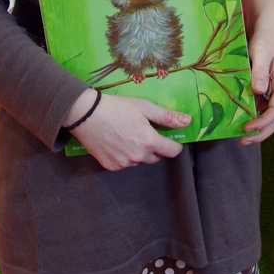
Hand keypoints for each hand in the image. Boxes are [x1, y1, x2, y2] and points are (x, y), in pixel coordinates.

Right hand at [69, 92, 188, 170]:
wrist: (86, 114)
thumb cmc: (117, 107)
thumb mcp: (144, 107)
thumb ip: (167, 116)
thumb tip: (187, 121)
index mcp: (149, 141)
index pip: (172, 151)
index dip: (173, 144)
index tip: (168, 138)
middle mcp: (138, 156)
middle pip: (156, 157)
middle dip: (154, 146)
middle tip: (143, 131)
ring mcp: (123, 163)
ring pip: (139, 160)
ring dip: (139, 152)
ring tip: (127, 134)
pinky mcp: (111, 166)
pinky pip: (125, 164)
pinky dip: (124, 155)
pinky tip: (117, 142)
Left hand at [241, 25, 273, 145]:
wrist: (266, 30)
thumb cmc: (265, 39)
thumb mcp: (261, 52)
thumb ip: (260, 71)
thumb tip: (259, 91)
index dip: (263, 123)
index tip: (247, 128)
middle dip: (262, 133)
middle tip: (243, 141)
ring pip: (271, 117)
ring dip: (259, 128)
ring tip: (242, 136)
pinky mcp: (267, 90)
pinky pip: (263, 109)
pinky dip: (254, 117)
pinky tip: (241, 118)